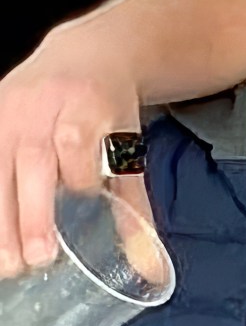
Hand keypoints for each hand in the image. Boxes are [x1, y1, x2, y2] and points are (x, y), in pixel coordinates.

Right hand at [0, 25, 143, 275]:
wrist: (86, 55)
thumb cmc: (109, 112)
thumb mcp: (129, 146)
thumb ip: (136, 206)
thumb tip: (151, 269)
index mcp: (85, 104)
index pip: (77, 141)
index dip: (80, 176)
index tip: (85, 204)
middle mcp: (42, 105)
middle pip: (32, 159)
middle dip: (33, 211)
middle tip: (38, 259)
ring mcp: (9, 110)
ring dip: (1, 218)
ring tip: (8, 266)